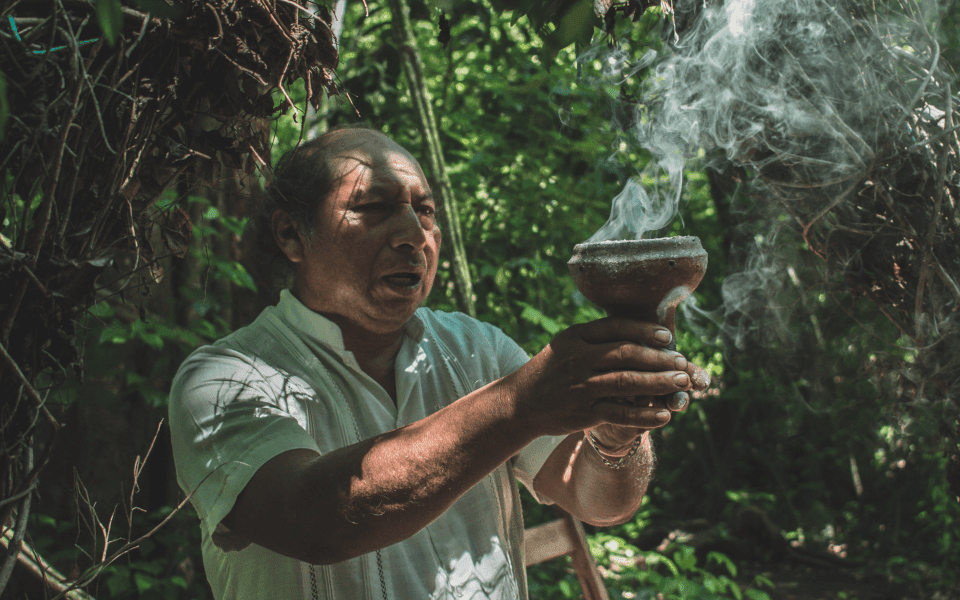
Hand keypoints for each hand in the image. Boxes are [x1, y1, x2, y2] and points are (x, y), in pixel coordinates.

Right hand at [503, 317, 709, 439]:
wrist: (519, 404)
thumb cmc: (549, 371)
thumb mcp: (566, 345)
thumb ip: (595, 337)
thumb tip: (636, 332)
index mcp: (575, 337)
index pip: (616, 327)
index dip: (645, 330)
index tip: (667, 337)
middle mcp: (579, 359)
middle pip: (627, 354)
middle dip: (660, 357)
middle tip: (683, 362)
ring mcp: (582, 386)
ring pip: (628, 382)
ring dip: (659, 382)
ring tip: (682, 382)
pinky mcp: (584, 413)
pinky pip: (620, 412)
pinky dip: (644, 414)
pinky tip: (664, 415)